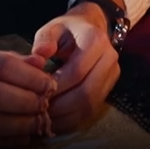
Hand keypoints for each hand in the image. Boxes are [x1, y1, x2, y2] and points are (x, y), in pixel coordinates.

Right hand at [0, 40, 54, 148]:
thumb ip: (5, 59)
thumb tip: (41, 64)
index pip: (1, 66)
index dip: (30, 78)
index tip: (51, 85)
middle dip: (27, 104)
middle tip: (47, 108)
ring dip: (17, 126)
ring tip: (38, 125)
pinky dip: (1, 141)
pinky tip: (19, 137)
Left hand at [31, 4, 119, 133]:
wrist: (91, 26)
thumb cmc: (67, 29)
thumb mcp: (53, 27)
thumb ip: (44, 40)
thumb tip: (37, 57)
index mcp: (95, 40)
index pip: (77, 71)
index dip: (56, 86)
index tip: (36, 94)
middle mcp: (109, 57)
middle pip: (86, 92)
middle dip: (61, 106)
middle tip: (39, 111)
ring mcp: (113, 74)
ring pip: (91, 104)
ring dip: (67, 116)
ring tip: (45, 119)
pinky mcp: (110, 87)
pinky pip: (93, 109)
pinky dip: (73, 119)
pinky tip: (56, 121)